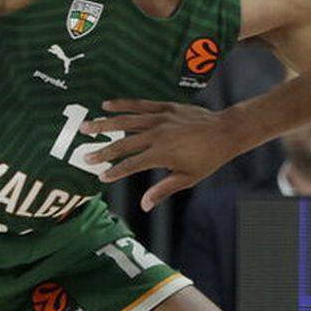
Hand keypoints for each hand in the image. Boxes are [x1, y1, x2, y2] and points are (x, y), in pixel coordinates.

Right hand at [81, 101, 243, 209]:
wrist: (226, 131)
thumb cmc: (208, 158)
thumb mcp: (187, 178)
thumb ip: (163, 190)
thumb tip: (144, 205)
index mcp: (161, 154)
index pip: (131, 165)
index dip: (115, 171)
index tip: (101, 176)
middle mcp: (157, 135)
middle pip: (122, 143)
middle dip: (102, 151)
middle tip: (85, 156)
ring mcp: (160, 118)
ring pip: (125, 121)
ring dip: (104, 124)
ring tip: (86, 126)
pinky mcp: (165, 107)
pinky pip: (139, 105)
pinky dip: (123, 104)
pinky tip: (107, 104)